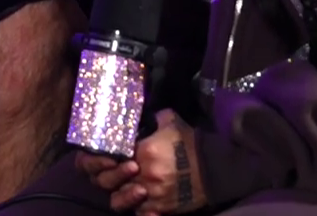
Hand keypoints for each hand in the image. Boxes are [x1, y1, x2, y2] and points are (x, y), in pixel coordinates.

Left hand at [73, 110, 205, 214]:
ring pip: (118, 200)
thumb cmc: (192, 144)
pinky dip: (138, 208)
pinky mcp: (161, 208)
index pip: (109, 155)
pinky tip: (140, 202)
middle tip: (113, 169)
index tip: (105, 155)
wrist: (217, 169)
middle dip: (107, 174)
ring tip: (127, 186)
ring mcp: (151, 194)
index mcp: (142, 151)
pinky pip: (140, 213)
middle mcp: (143, 174)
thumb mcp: (172, 123)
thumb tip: (140, 111)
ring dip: (119, 194)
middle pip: (108, 180)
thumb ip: (154, 118)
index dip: (100, 156)